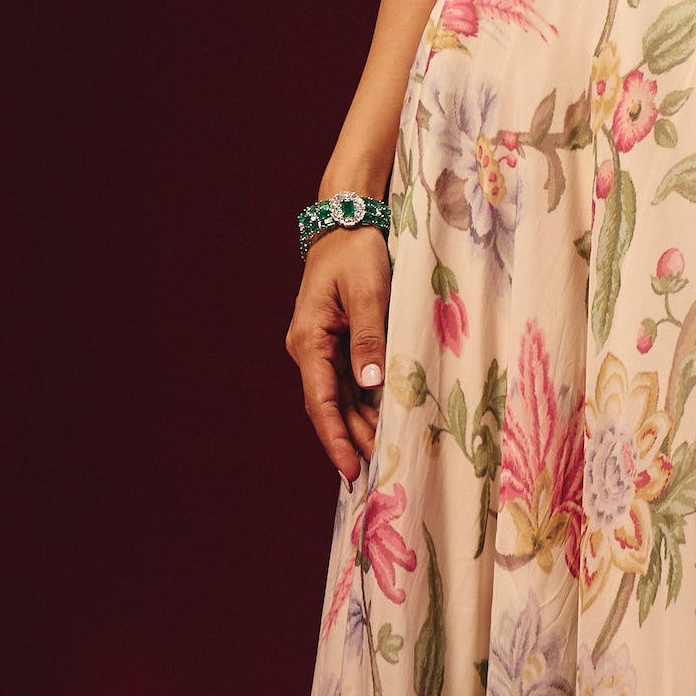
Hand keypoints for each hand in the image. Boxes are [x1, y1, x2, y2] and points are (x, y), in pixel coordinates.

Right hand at [286, 224, 390, 485]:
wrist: (347, 222)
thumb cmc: (357, 253)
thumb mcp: (368, 292)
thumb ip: (369, 338)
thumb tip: (371, 384)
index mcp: (309, 340)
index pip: (321, 402)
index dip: (336, 439)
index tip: (351, 469)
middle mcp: (310, 350)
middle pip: (331, 407)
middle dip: (353, 440)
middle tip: (380, 473)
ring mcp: (322, 348)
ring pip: (341, 398)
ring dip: (361, 425)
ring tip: (386, 455)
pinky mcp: (337, 343)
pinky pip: (350, 382)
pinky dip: (366, 404)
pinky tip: (384, 421)